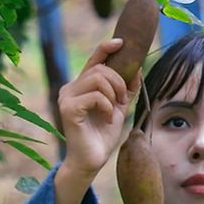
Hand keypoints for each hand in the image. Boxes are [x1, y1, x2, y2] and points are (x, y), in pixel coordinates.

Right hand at [57, 37, 143, 179]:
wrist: (91, 161)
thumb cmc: (101, 136)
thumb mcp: (118, 108)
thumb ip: (125, 89)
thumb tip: (137, 68)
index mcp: (80, 86)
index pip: (93, 60)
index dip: (106, 48)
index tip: (121, 43)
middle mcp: (69, 88)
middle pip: (99, 69)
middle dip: (118, 82)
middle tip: (122, 101)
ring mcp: (66, 98)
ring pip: (97, 78)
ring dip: (113, 93)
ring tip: (114, 110)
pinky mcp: (68, 109)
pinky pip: (95, 96)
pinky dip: (107, 106)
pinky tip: (106, 119)